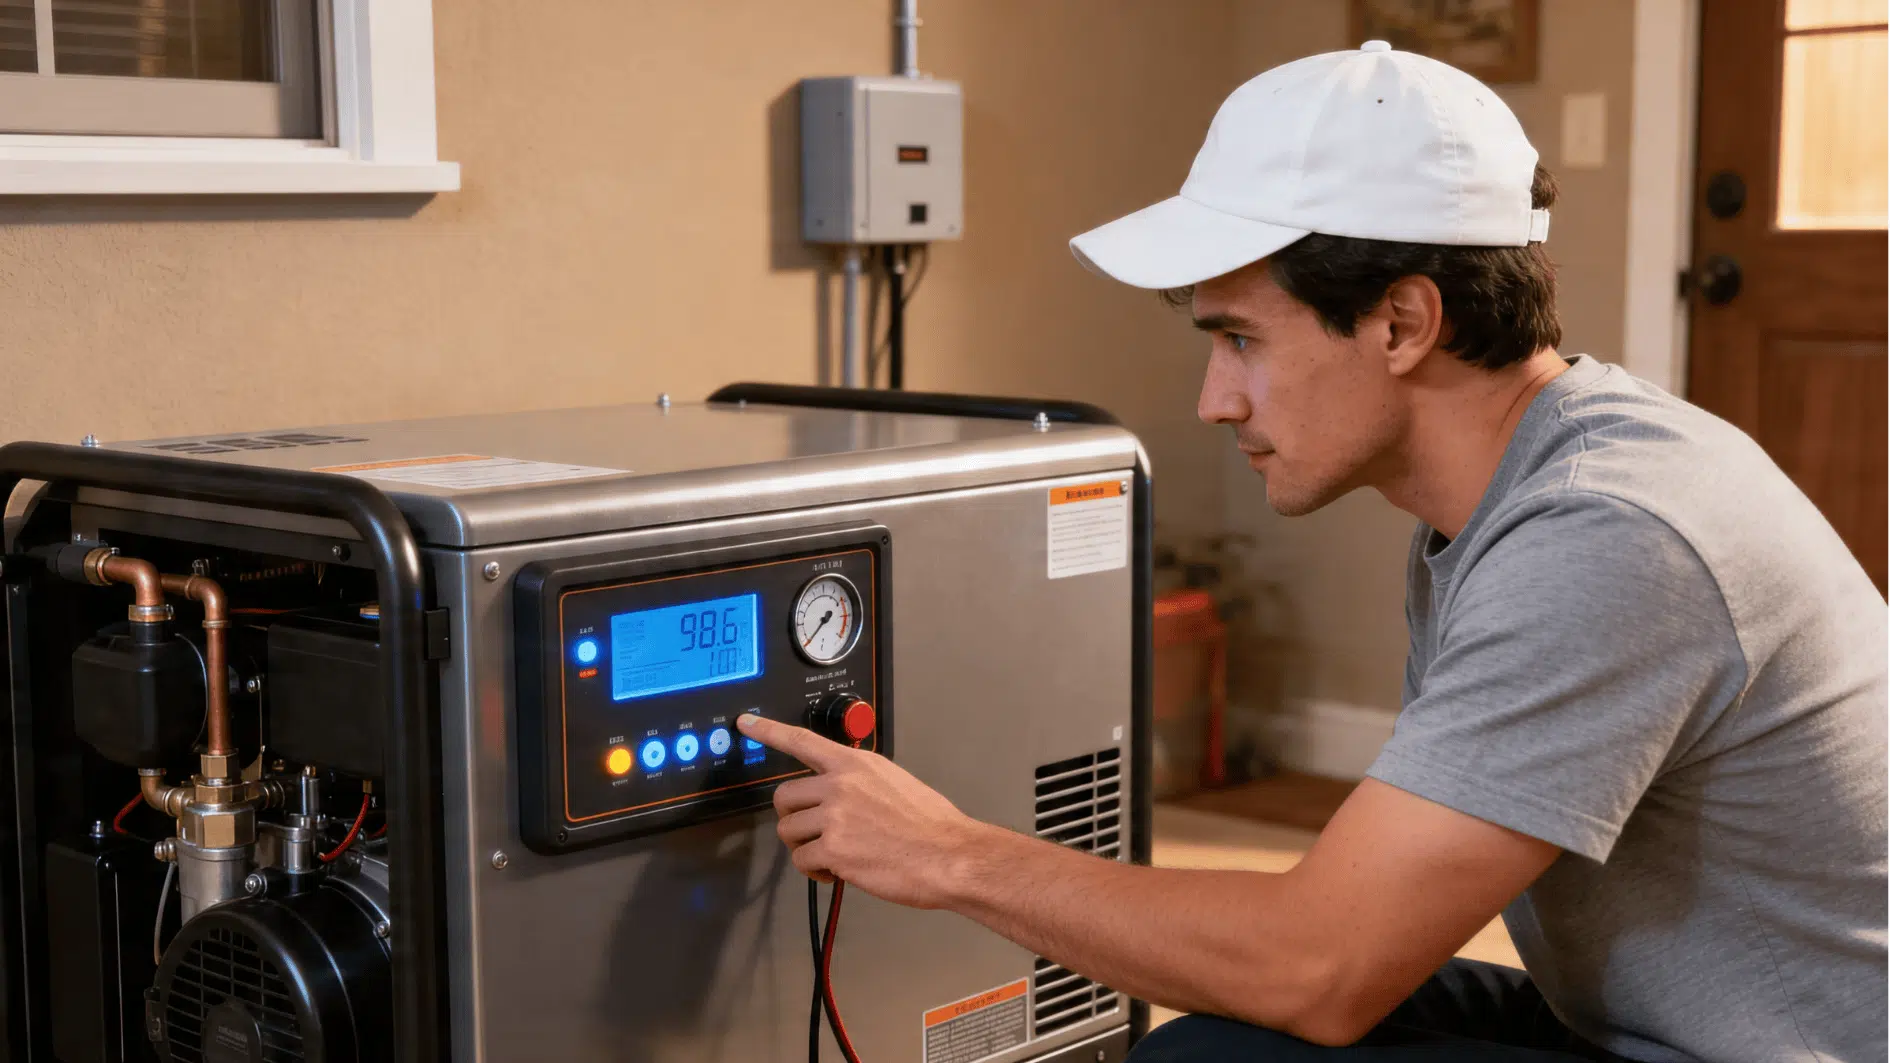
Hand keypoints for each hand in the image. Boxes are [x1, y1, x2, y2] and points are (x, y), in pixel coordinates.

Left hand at [737, 713, 989, 908]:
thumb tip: (837, 794)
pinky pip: (802, 861)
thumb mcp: (894, 782)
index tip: (745, 724)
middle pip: (784, 797)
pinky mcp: (834, 850)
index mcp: (855, 764)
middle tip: (816, 834)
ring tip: (835, 856)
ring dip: (805, 848)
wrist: (949, 854)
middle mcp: (840, 785)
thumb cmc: (929, 824)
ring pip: (789, 832)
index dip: (769, 731)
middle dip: (794, 819)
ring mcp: (835, 817)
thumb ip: (859, 781)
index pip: (802, 741)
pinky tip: (839, 872)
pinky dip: (816, 872)